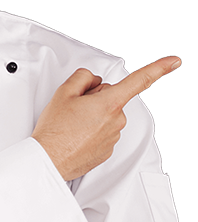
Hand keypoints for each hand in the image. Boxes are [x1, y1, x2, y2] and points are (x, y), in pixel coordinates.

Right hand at [31, 57, 180, 180]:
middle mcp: (116, 121)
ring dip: (92, 115)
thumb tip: (92, 80)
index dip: (158, 69)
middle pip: (111, 97)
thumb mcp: (64, 92)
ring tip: (71, 123)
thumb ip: (83, 77)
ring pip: (106, 115)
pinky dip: (90, 130)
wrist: (49, 160)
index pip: (139, 81)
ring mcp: (113, 137)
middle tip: (73, 107)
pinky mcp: (107, 150)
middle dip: (95, 98)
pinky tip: (75, 134)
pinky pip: (103, 131)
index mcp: (109, 103)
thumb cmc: (55, 130)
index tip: (173, 62)